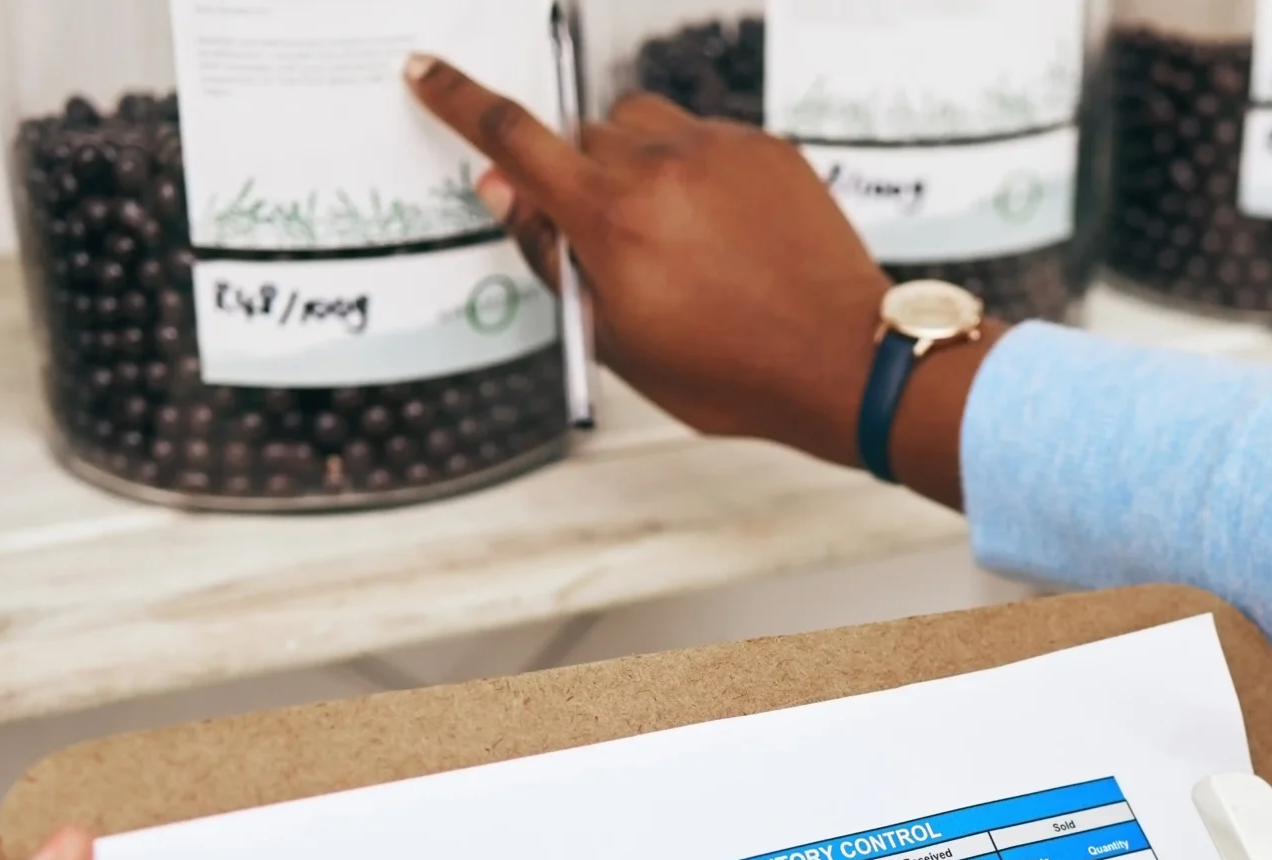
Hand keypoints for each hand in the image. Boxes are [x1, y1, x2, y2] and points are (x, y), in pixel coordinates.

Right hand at [405, 55, 1002, 506]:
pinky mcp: (766, 146)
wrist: (843, 363)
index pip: (513, 139)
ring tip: (667, 230)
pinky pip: (703, 133)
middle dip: (577, 174)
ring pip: (640, 122)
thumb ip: (554, 260)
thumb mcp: (617, 341)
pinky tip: (722, 228)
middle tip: (609, 240)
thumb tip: (505, 194)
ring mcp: (717, 149)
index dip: (460, 102)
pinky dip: (693, 168)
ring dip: (632, 159)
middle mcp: (659, 168)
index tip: (428, 74)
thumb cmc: (734, 372)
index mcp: (611, 219)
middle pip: (581, 134)